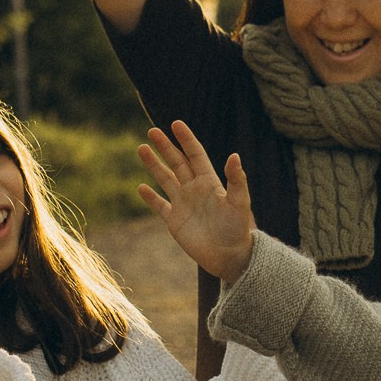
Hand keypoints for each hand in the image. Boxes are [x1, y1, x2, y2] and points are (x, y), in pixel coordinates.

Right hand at [137, 121, 256, 284]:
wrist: (229, 256)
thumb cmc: (237, 228)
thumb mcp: (239, 202)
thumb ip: (236, 180)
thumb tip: (234, 156)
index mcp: (209, 182)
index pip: (195, 155)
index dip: (186, 139)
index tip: (176, 124)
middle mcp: (194, 189)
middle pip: (177, 163)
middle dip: (165, 147)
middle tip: (152, 131)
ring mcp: (183, 204)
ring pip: (165, 179)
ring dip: (154, 165)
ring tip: (141, 148)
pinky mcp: (175, 220)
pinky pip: (160, 205)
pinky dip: (150, 197)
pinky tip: (141, 187)